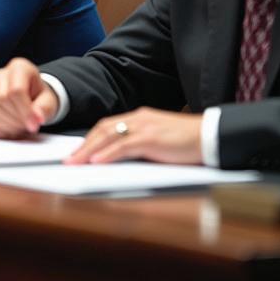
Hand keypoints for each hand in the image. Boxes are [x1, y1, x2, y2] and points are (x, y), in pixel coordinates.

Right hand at [0, 58, 59, 137]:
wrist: (32, 100)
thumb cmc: (40, 97)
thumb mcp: (49, 101)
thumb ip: (45, 108)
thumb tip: (37, 118)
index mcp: (19, 68)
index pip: (16, 90)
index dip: (25, 111)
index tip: (34, 124)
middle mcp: (0, 75)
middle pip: (2, 99)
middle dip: (16, 118)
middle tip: (28, 124)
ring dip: (8, 125)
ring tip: (21, 125)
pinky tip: (11, 128)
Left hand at [65, 109, 203, 164]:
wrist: (211, 135)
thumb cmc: (189, 142)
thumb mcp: (160, 140)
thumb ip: (142, 145)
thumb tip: (122, 159)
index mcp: (140, 117)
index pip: (108, 126)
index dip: (91, 139)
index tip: (78, 152)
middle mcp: (139, 118)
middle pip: (103, 129)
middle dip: (84, 145)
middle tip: (68, 160)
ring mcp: (144, 127)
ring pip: (108, 136)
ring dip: (89, 151)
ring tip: (74, 163)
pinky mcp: (151, 139)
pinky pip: (124, 146)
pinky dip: (107, 154)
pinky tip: (96, 162)